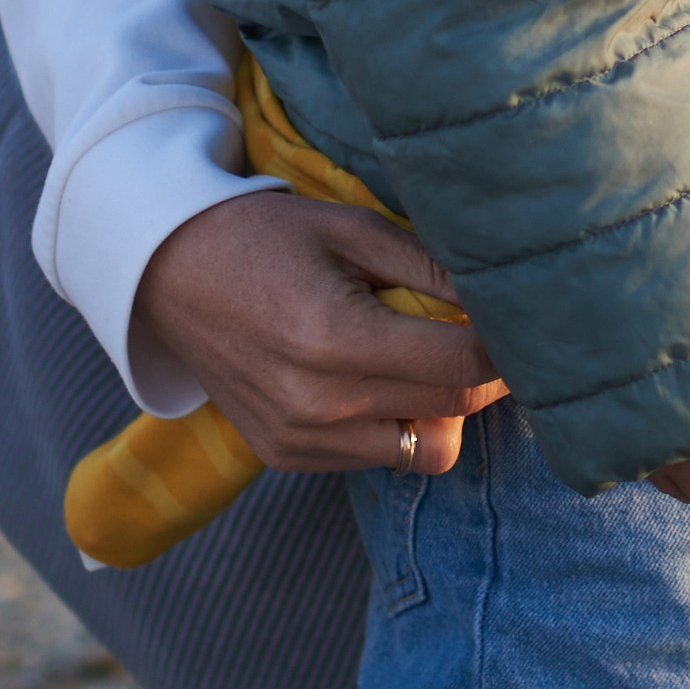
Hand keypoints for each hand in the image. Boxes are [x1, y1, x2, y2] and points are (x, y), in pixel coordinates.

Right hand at [134, 191, 506, 474]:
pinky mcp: (285, 456)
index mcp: (336, 340)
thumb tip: (507, 302)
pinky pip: (376, 459)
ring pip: (422, 453)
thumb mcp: (353, 229)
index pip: (461, 367)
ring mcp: (298, 441)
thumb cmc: (266, 236)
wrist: (166, 271)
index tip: (523, 324)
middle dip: (482, 376)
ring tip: (421, 356)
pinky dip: (394, 424)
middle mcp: (318, 405)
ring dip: (440, 409)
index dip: (507, 349)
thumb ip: (432, 269)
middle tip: (480, 334)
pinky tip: (376, 377)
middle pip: (450, 411)